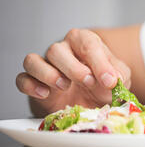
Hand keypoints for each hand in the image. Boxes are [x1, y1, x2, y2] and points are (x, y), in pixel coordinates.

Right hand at [16, 28, 130, 114]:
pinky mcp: (34, 82)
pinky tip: (45, 94)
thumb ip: (119, 75)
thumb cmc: (103, 85)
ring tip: (65, 86)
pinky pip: (22, 79)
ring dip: (48, 74)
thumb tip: (114, 79)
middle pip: (57, 50)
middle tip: (88, 82)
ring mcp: (45, 65)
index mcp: (84, 42)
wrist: (91, 104)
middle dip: (74, 68)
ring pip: (33, 60)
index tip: (110, 81)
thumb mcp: (119, 78)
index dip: (99, 62)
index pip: (88, 43)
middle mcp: (62, 50)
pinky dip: (31, 86)